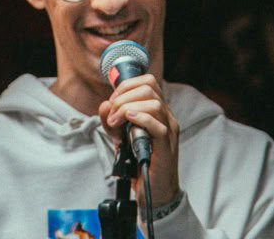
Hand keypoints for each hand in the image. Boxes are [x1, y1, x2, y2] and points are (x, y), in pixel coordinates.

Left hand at [99, 73, 180, 211]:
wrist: (153, 192)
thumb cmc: (140, 163)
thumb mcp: (120, 137)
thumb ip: (111, 120)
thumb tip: (104, 105)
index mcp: (157, 111)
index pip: (148, 82)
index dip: (126, 86)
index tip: (112, 102)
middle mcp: (166, 117)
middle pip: (149, 88)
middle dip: (123, 97)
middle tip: (112, 115)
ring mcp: (168, 131)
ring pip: (154, 103)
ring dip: (127, 108)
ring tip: (116, 122)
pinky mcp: (166, 146)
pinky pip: (157, 125)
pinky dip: (140, 119)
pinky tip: (128, 122)